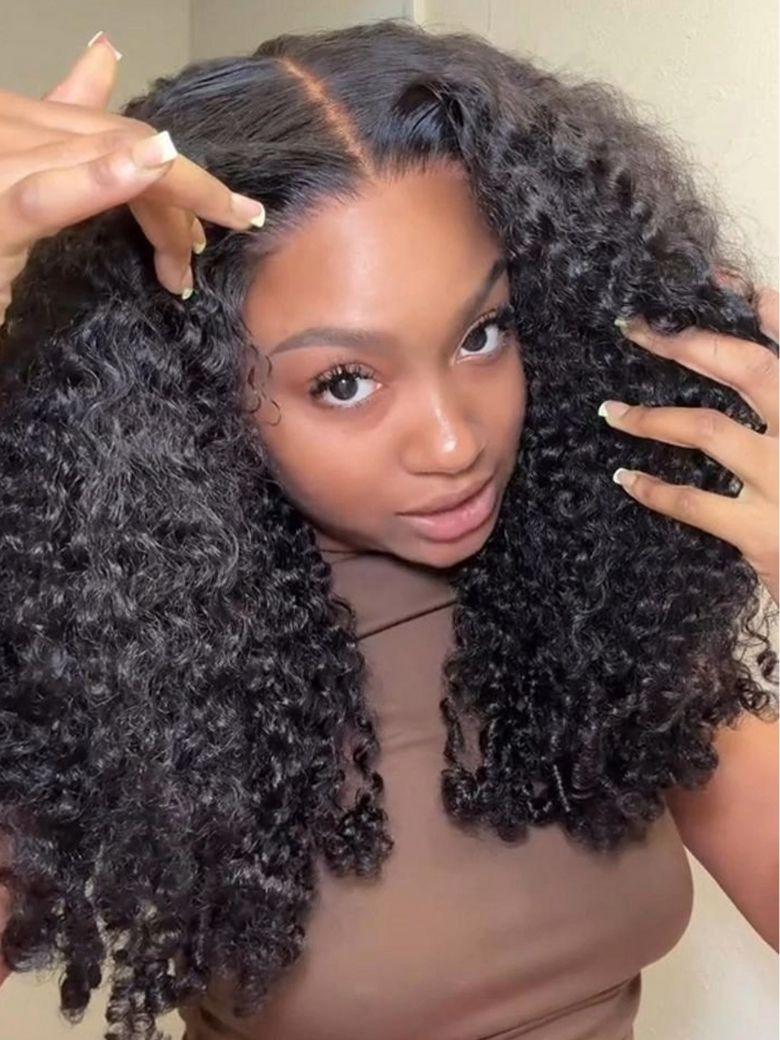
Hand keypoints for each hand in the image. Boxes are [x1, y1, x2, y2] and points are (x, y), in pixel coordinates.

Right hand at [0, 31, 266, 324]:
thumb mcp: (25, 165)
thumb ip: (62, 115)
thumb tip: (103, 50)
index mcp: (24, 120)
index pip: (117, 130)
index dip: (179, 165)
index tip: (230, 209)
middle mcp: (14, 129)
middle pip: (123, 144)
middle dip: (190, 191)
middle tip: (238, 227)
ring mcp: (0, 161)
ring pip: (106, 160)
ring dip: (176, 197)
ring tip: (233, 214)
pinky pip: (50, 192)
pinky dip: (101, 177)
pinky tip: (147, 163)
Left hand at [599, 281, 778, 604]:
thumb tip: (764, 329)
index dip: (762, 304)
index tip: (717, 281)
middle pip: (744, 367)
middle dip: (685, 343)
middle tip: (635, 328)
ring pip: (706, 428)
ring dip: (651, 416)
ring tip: (610, 411)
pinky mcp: (763, 532)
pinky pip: (693, 501)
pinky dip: (654, 489)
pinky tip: (625, 479)